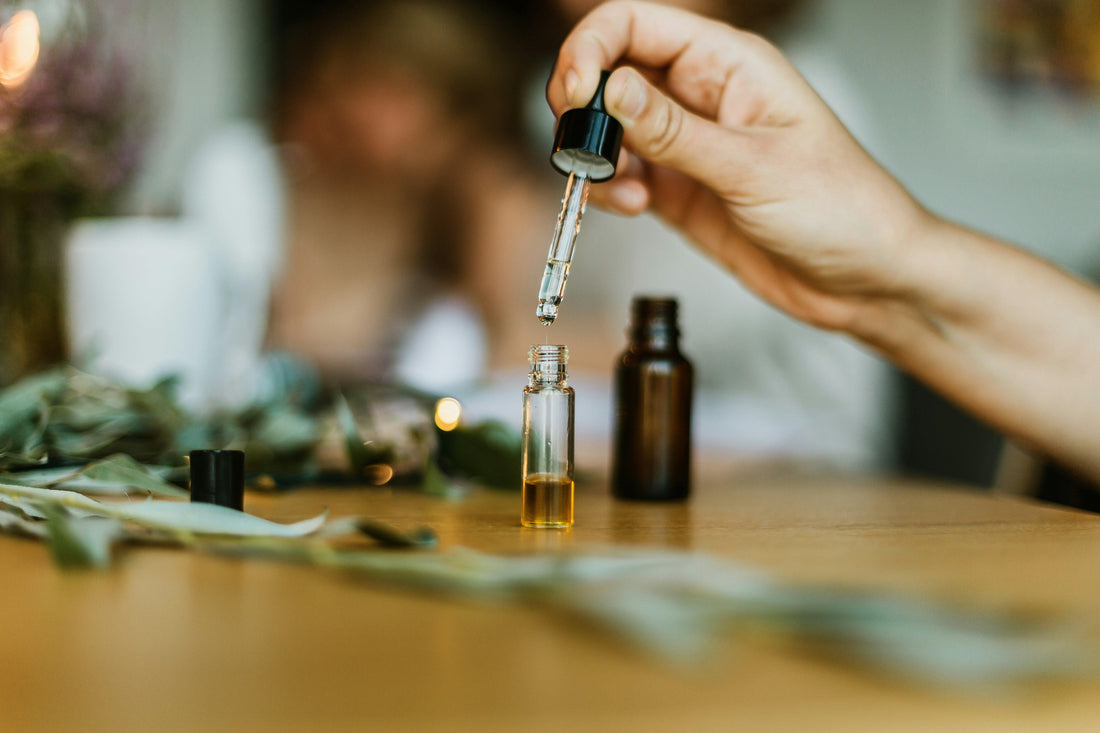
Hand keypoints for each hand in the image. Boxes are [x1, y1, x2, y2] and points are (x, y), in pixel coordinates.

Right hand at [547, 0, 930, 331]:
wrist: (865, 279)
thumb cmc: (842, 208)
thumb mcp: (753, 167)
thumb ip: (674, 131)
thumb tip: (611, 90)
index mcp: (730, 65)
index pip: (635, 25)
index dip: (592, 49)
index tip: (575, 94)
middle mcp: (702, 96)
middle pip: (611, 73)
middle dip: (584, 107)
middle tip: (582, 145)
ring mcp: (687, 144)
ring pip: (609, 128)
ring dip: (597, 156)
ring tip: (624, 188)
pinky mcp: (678, 189)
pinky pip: (621, 174)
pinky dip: (610, 189)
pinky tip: (634, 206)